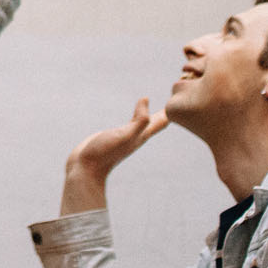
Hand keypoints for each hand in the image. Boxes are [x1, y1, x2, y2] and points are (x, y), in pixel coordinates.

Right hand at [58, 98, 166, 214]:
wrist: (84, 169)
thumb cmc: (103, 153)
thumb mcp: (123, 136)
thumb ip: (137, 121)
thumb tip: (146, 99)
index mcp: (141, 136)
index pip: (161, 121)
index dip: (171, 110)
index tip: (183, 98)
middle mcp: (136, 137)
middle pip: (156, 123)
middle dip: (166, 112)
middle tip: (177, 99)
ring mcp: (125, 138)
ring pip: (143, 123)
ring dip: (152, 115)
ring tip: (159, 108)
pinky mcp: (114, 137)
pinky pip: (130, 123)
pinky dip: (136, 116)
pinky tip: (135, 115)